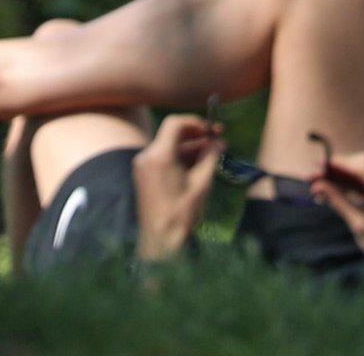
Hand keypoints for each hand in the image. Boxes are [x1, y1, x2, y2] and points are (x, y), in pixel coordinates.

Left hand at [132, 115, 223, 261]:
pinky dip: (180, 158)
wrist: (160, 240)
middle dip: (196, 135)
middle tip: (218, 138)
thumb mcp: (201, 182)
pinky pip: (164, 158)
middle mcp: (147, 156)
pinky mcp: (145, 176)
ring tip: (214, 153)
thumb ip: (210, 156)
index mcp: (159, 155)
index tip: (212, 130)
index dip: (195, 122)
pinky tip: (199, 164)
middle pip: (172, 134)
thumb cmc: (182, 212)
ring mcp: (143, 166)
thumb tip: (220, 141)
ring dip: (190, 147)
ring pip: (169, 146)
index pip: (175, 123)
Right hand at [307, 150, 363, 258]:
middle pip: (363, 164)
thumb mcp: (360, 225)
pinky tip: (333, 190)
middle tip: (312, 177)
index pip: (363, 166)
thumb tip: (317, 186)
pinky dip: (350, 184)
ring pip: (363, 170)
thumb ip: (339, 202)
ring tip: (319, 185)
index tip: (316, 166)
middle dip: (337, 169)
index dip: (338, 164)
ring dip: (342, 176)